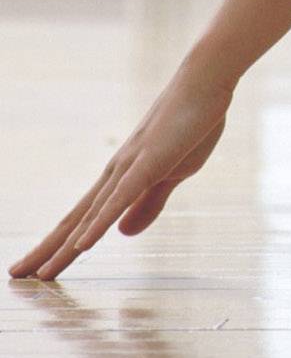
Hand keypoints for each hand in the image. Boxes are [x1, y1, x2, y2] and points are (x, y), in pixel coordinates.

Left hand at [9, 63, 234, 282]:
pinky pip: (119, 200)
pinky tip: (81, 246)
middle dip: (46, 251)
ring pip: (89, 216)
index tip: (37, 266)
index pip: (82, 218)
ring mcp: (128, 168)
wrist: (205, 83)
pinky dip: (97, 224)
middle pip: (74, 220)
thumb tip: (122, 234)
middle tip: (15, 275)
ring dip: (63, 248)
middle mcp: (114, 174)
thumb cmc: (191, 125)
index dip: (58, 244)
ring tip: (40, 274)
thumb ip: (149, 204)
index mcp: (121, 178)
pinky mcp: (147, 164)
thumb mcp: (173, 174)